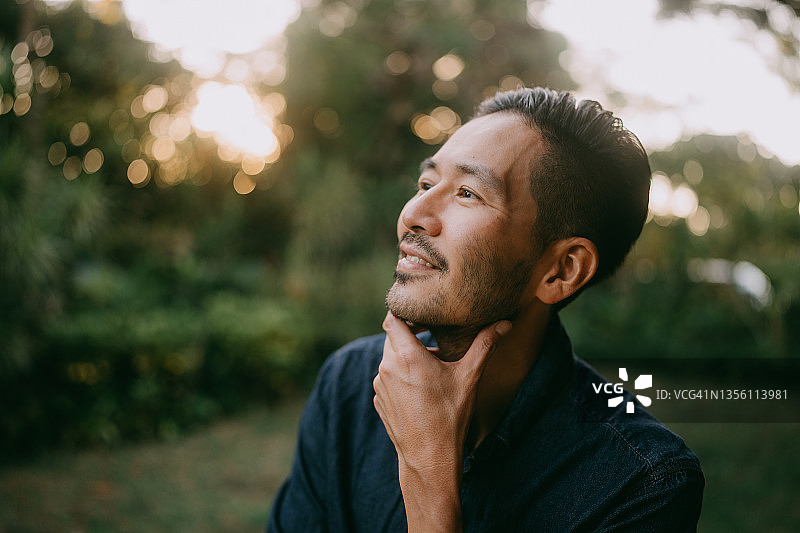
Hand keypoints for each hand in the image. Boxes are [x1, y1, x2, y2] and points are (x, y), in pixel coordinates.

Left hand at [372, 312, 510, 531]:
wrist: (429, 459)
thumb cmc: (450, 417)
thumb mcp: (469, 377)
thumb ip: (484, 345)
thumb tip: (505, 323)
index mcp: (406, 356)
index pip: (392, 318)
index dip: (405, 312)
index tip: (422, 314)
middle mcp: (387, 367)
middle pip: (393, 337)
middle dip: (411, 334)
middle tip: (433, 335)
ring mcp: (380, 385)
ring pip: (390, 358)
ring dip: (408, 356)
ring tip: (433, 365)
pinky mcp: (380, 400)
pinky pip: (388, 378)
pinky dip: (402, 375)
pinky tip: (422, 387)